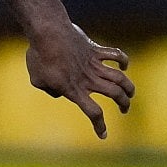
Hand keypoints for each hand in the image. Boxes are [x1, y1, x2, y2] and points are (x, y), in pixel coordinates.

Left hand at [25, 23, 135, 138]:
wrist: (47, 31)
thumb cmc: (38, 55)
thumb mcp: (36, 79)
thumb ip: (47, 90)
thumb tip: (58, 92)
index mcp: (73, 89)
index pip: (93, 113)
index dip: (100, 125)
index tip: (103, 134)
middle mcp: (88, 79)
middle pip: (115, 94)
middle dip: (124, 104)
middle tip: (124, 109)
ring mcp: (94, 64)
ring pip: (120, 79)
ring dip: (129, 87)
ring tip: (130, 93)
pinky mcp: (95, 50)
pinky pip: (116, 55)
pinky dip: (124, 61)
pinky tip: (123, 66)